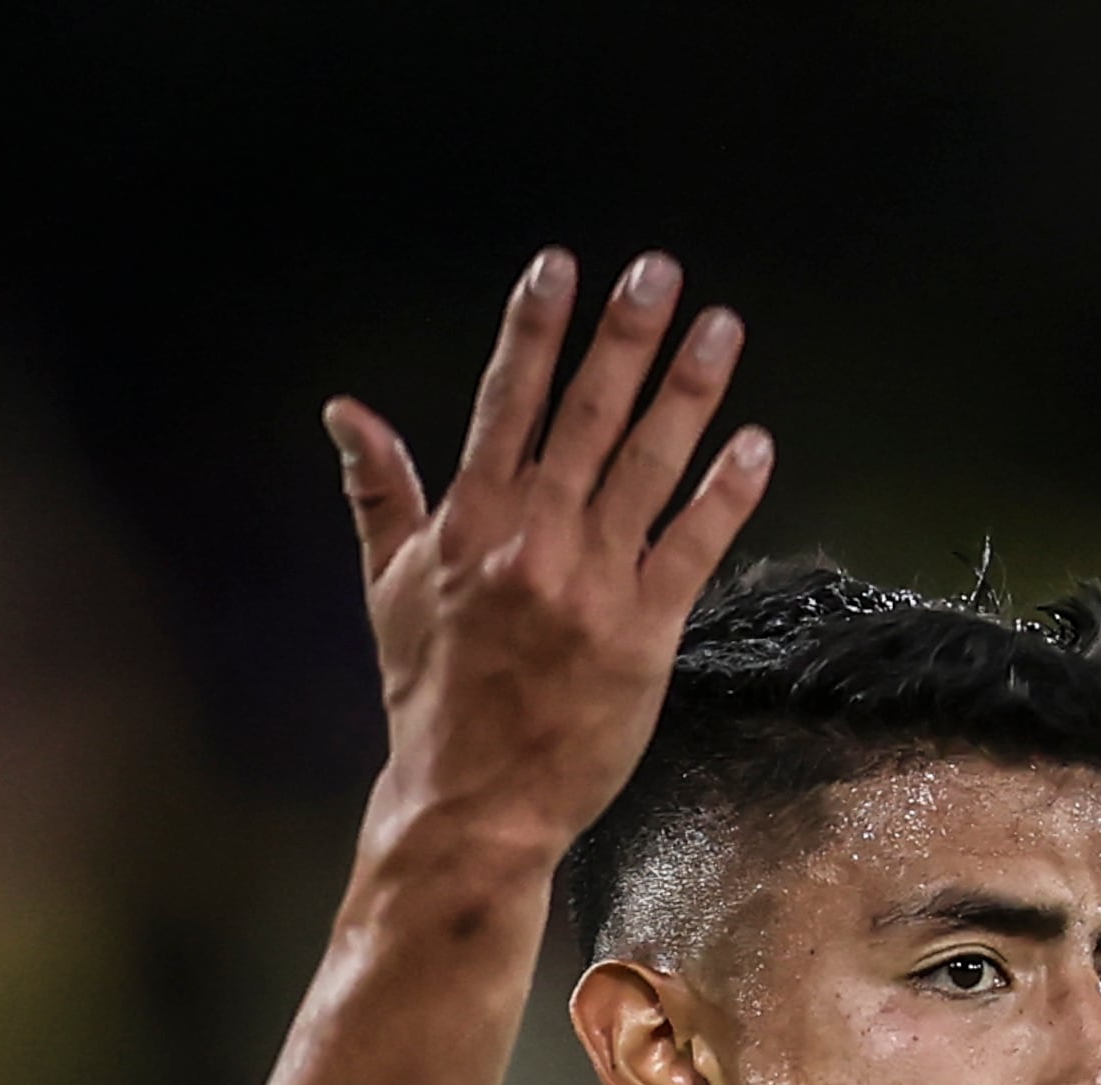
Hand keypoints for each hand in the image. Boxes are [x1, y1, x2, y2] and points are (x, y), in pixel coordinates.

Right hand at [323, 248, 772, 858]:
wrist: (472, 801)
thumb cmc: (431, 696)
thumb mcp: (391, 587)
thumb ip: (380, 492)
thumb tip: (346, 411)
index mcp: (471, 521)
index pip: (503, 402)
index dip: (533, 330)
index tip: (559, 267)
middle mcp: (532, 539)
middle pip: (585, 415)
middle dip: (625, 336)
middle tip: (659, 269)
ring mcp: (591, 584)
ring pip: (647, 466)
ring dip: (688, 391)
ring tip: (721, 329)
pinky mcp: (643, 634)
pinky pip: (692, 548)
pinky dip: (725, 493)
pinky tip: (754, 443)